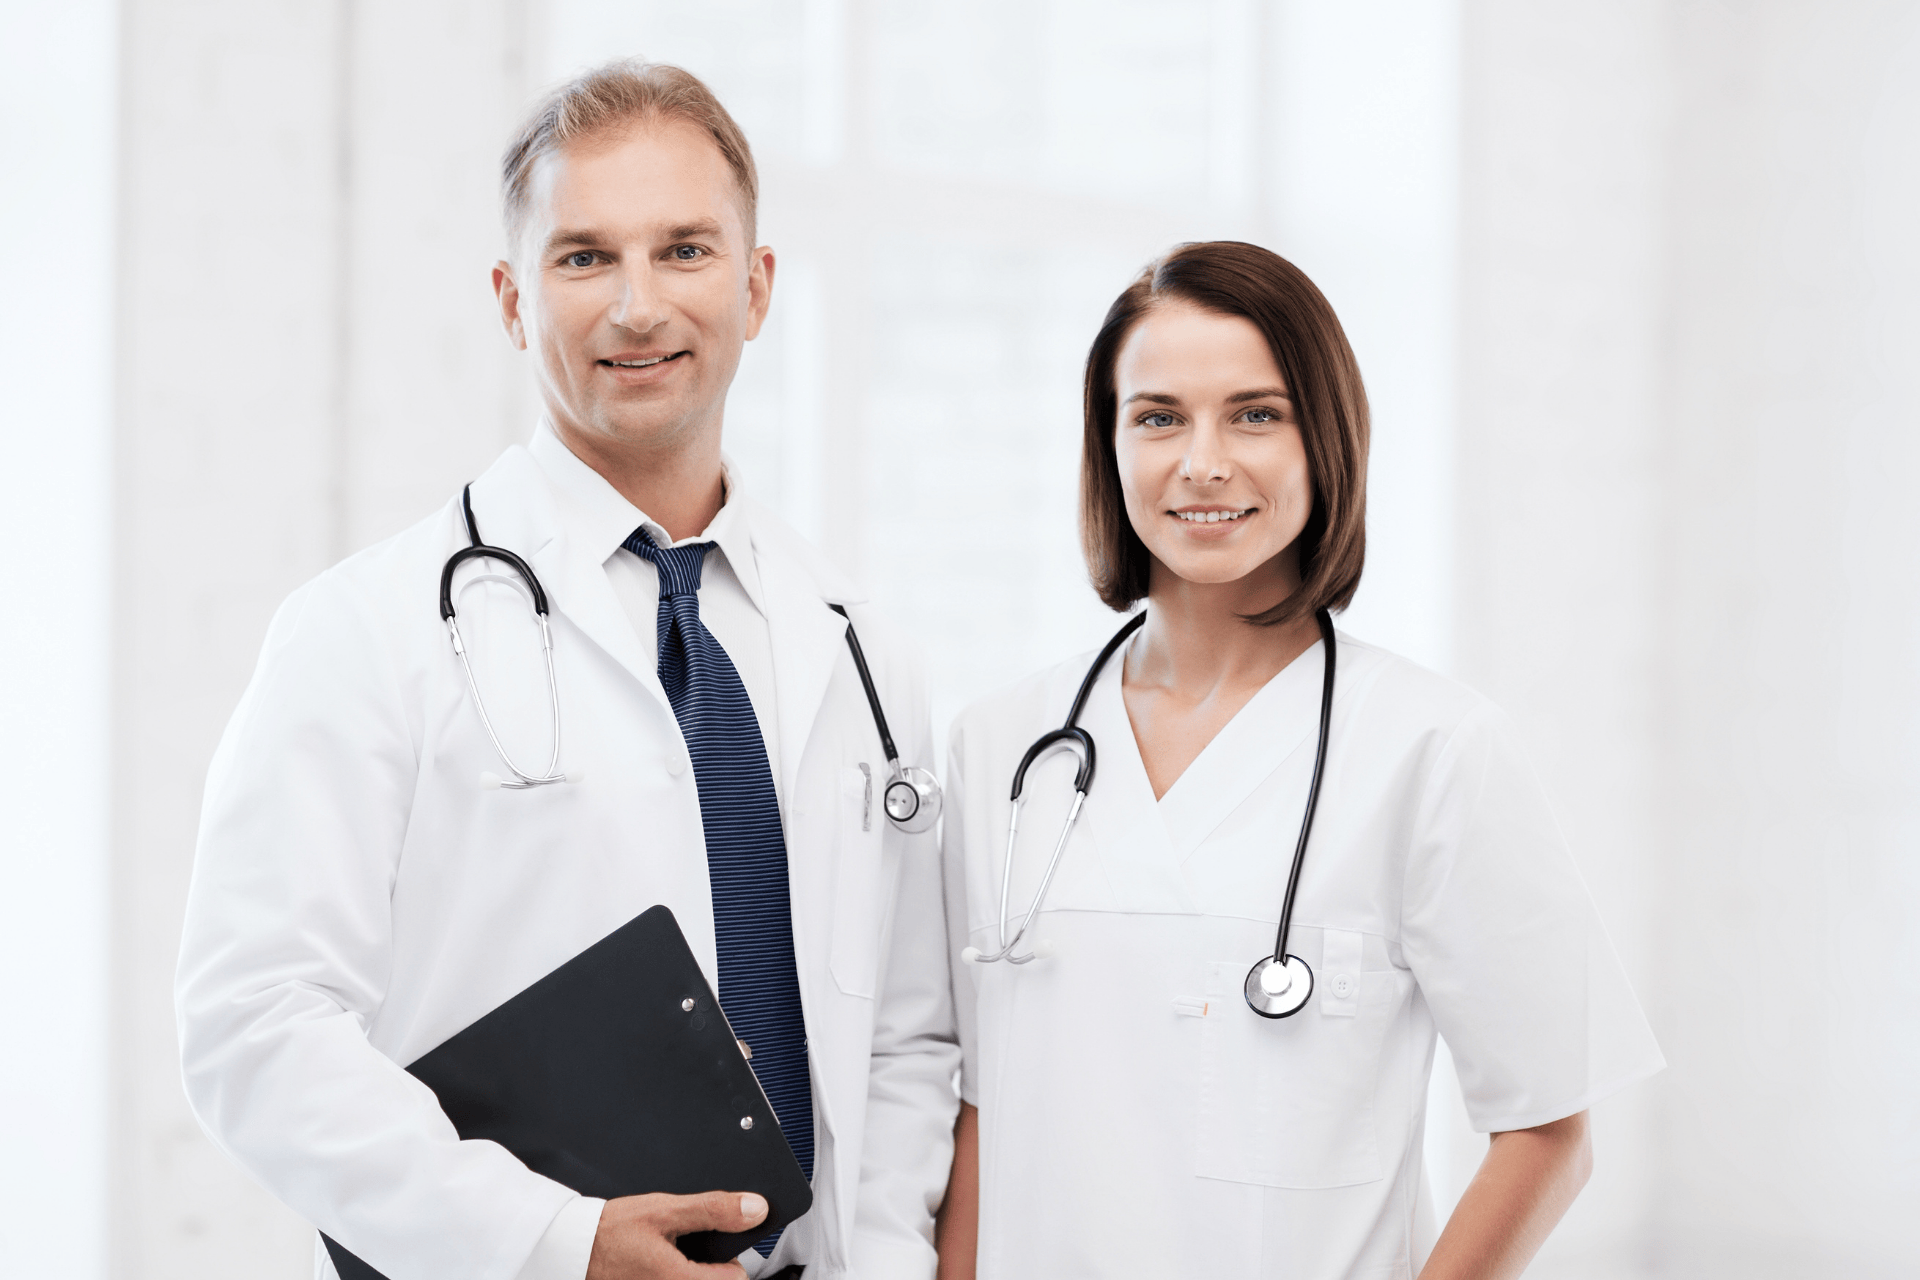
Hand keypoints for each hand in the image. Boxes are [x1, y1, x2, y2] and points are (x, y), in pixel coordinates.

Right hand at [585, 1191, 767, 1278]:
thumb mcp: (665, 1209)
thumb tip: (755, 1209)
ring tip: (668, 1249)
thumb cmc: (609, 1231)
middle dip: (708, 1262)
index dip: (731, 1256)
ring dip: (690, 1267)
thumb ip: (713, 1210)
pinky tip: (657, 1259)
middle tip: (684, 1243)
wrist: (570, 1245)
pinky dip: (673, 1271)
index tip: (715, 1241)